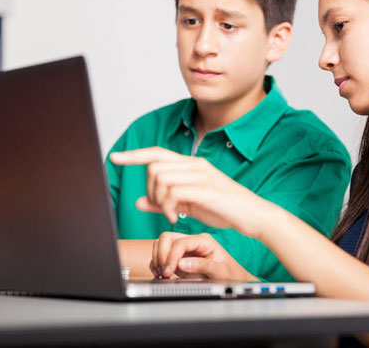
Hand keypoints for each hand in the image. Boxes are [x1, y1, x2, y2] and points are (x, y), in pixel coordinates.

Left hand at [110, 147, 275, 237]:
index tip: (115, 157)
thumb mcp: (190, 205)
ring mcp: (201, 174)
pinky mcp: (206, 188)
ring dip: (159, 199)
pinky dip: (168, 206)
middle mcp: (195, 164)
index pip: (157, 153)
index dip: (134, 155)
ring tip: (171, 213)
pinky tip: (176, 215)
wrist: (253, 215)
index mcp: (191, 165)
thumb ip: (166, 201)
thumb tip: (139, 200)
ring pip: (161, 177)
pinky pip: (174, 191)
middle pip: (154, 166)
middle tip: (163, 208)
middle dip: (151, 190)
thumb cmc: (224, 209)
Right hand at [151, 232, 257, 281]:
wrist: (234, 279)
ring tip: (161, 274)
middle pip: (167, 238)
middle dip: (161, 254)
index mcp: (204, 240)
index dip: (171, 256)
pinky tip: (160, 273)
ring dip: (157, 258)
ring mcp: (185, 249)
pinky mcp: (179, 257)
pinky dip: (157, 263)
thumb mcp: (220, 271)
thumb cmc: (231, 273)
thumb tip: (181, 264)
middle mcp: (192, 242)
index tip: (168, 270)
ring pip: (161, 244)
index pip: (180, 242)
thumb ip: (202, 266)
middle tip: (163, 271)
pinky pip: (161, 255)